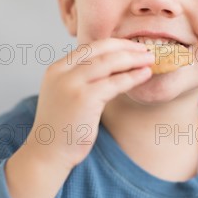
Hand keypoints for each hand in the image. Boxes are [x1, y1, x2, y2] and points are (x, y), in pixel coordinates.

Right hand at [25, 38, 153, 171]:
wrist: (48, 153)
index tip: (132, 47)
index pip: (90, 47)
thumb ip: (81, 79)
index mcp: (57, 69)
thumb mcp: (66, 95)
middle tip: (146, 50)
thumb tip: (112, 67)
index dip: (114, 44)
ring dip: (133, 59)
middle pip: (100, 50)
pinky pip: (114, 83)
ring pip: (109, 63)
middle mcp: (62, 72)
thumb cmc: (62, 127)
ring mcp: (72, 84)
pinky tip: (145, 75)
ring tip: (150, 60)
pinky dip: (132, 77)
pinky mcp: (84, 98)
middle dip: (126, 48)